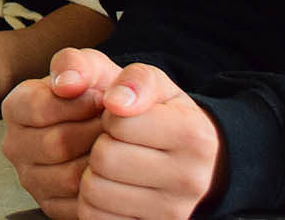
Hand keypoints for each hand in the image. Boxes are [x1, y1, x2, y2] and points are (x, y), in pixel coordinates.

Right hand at [0, 47, 116, 218]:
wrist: (124, 128)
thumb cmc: (103, 95)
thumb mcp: (93, 67)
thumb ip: (78, 64)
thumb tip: (67, 83)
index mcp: (16, 107)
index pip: (39, 108)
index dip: (79, 103)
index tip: (101, 98)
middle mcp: (15, 145)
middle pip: (55, 145)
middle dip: (94, 133)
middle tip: (115, 125)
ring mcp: (31, 179)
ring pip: (69, 177)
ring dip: (102, 161)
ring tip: (116, 145)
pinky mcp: (52, 207)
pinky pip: (81, 204)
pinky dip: (105, 188)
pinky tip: (115, 170)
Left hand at [79, 63, 224, 219]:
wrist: (190, 159)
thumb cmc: (162, 115)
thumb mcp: (151, 83)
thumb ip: (131, 79)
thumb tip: (114, 101)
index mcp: (192, 135)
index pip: (117, 123)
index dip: (108, 116)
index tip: (121, 118)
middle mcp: (191, 179)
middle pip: (104, 159)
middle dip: (99, 145)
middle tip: (115, 143)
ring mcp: (174, 212)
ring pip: (95, 193)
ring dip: (91, 175)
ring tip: (112, 166)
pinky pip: (96, 218)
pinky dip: (92, 203)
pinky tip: (110, 189)